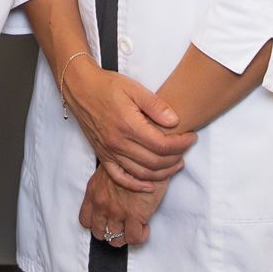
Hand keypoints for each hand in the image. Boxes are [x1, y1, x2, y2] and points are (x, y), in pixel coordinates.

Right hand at [61, 64, 195, 191]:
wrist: (80, 88)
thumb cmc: (107, 85)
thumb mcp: (134, 88)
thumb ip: (155, 105)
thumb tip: (175, 121)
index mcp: (128, 125)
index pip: (162, 144)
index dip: (181, 144)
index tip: (191, 137)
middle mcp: (118, 142)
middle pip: (154, 162)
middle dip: (176, 158)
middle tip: (186, 149)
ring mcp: (110, 151)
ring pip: (141, 173)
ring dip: (162, 173)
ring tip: (176, 164)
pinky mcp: (103, 155)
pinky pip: (120, 178)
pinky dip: (136, 185)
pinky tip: (149, 185)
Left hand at [79, 162, 165, 248]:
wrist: (146, 156)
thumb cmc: (130, 160)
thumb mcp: (109, 168)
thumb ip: (104, 185)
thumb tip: (111, 195)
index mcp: (93, 192)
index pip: (85, 220)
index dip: (96, 224)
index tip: (106, 221)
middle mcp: (101, 204)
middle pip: (99, 232)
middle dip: (110, 231)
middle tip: (121, 225)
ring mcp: (117, 211)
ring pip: (115, 239)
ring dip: (124, 236)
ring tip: (133, 227)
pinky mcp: (135, 215)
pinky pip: (133, 238)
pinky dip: (139, 236)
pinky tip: (144, 227)